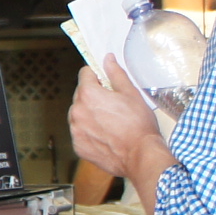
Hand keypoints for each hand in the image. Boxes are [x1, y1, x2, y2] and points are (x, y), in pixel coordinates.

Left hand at [67, 62, 168, 191]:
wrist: (139, 155)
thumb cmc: (138, 125)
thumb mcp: (131, 93)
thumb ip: (116, 74)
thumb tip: (108, 59)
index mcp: (88, 94)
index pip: (84, 74)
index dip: (97, 75)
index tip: (104, 80)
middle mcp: (77, 111)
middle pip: (80, 95)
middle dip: (93, 96)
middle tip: (113, 104)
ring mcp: (76, 130)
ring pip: (79, 114)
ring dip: (90, 114)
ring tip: (110, 121)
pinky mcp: (78, 146)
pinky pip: (80, 133)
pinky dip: (89, 132)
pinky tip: (106, 134)